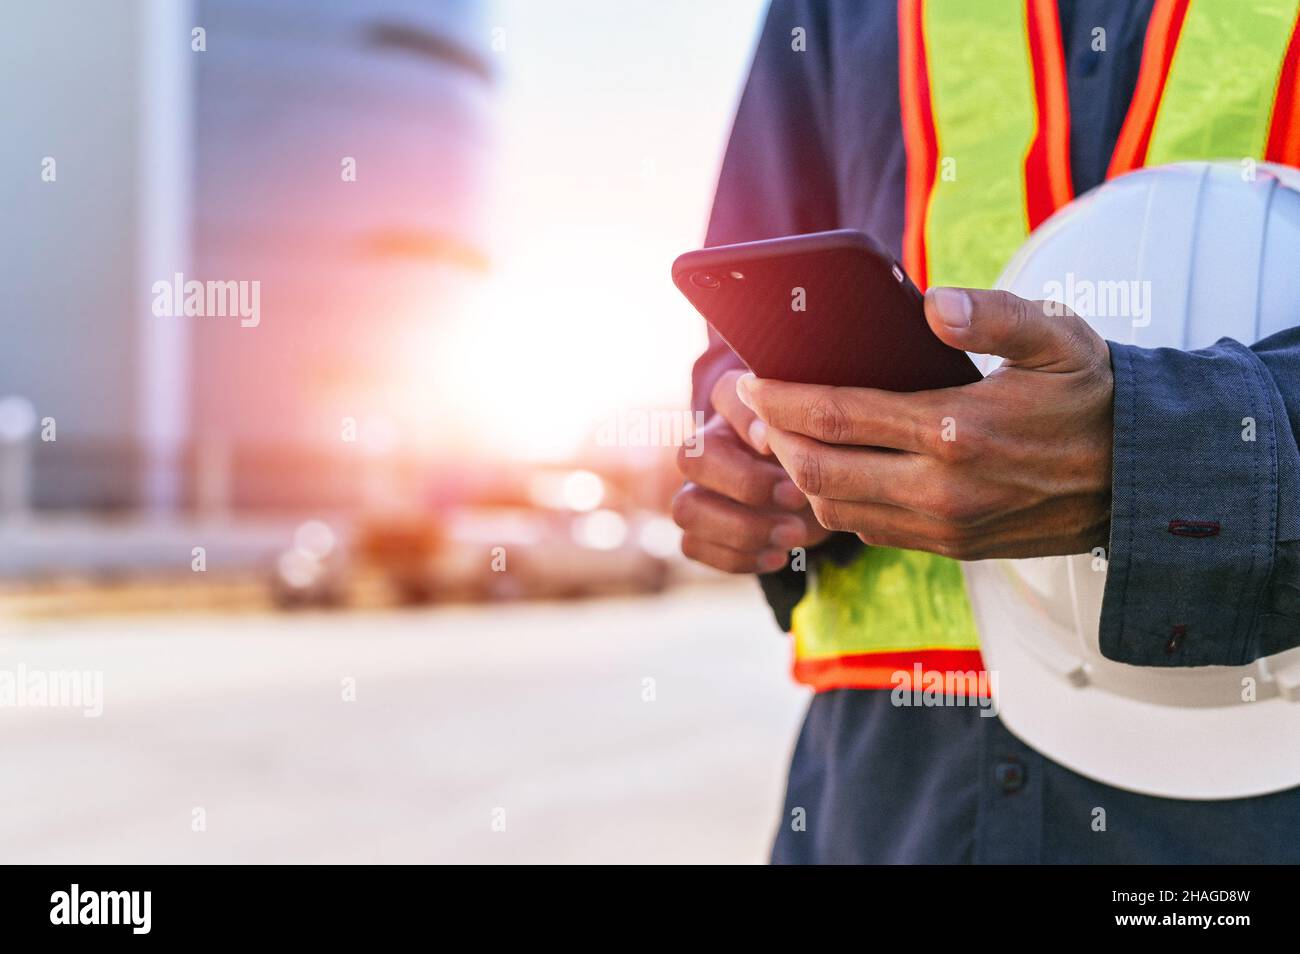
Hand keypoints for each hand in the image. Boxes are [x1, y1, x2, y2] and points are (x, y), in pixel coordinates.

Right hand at [673, 369, 830, 573]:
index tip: (779, 442)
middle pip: (692, 458)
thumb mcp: (824, 430)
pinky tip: (779, 556)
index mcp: (736, 407)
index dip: (747, 420)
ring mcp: (695, 489)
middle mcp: (706, 445)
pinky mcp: (697, 529)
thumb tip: (775, 429)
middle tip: (798, 497)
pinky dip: (737, 557)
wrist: (817, 489)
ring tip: (794, 535)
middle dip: (747, 484)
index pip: (723, 396)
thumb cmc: (820, 450)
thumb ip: (807, 419)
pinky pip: (693, 546)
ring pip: (685, 509)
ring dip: (742, 529)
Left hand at [737, 288, 1113, 559]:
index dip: (778, 400)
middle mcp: (941, 489)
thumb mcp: (1058, 337)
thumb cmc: (1092, 398)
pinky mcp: (950, 548)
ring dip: (796, 474)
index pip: (836, 416)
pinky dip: (833, 502)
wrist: (1141, 479)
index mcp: (956, 430)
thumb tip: (932, 304)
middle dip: (770, 438)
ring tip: (781, 436)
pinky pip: (867, 530)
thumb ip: (994, 314)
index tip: (746, 382)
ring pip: (834, 510)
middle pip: (818, 471)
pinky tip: (829, 469)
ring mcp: (943, 527)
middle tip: (749, 409)